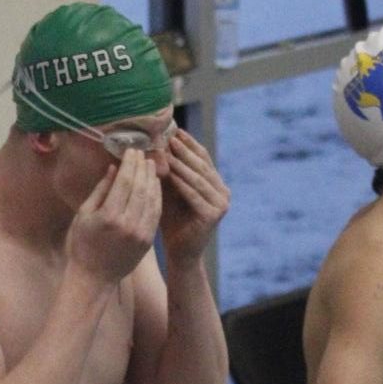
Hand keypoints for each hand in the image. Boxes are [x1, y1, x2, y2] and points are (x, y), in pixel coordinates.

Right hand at [68, 149, 162, 285]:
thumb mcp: (83, 216)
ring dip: (152, 179)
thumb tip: (114, 168)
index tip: (132, 150)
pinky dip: (157, 196)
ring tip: (150, 165)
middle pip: (140, 187)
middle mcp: (127, 225)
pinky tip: (154, 185)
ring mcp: (140, 234)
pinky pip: (156, 213)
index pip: (124, 181)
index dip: (130, 163)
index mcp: (108, 217)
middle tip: (143, 153)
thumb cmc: (82, 246)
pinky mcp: (147, 241)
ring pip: (151, 198)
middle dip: (142, 167)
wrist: (93, 279)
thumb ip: (100, 191)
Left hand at [158, 129, 229, 262]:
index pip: (202, 158)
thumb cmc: (171, 222)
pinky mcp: (214, 214)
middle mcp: (223, 192)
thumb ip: (169, 170)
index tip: (174, 130)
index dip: (189, 143)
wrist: (179, 253)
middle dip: (184, 150)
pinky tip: (169, 172)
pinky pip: (194, 194)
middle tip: (169, 136)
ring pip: (198, 178)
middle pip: (201, 165)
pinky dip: (181, 182)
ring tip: (166, 150)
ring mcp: (221, 203)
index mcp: (216, 184)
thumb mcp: (170, 191)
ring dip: (181, 163)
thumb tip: (159, 141)